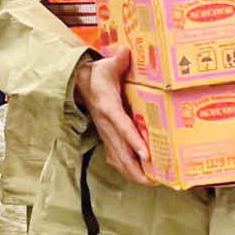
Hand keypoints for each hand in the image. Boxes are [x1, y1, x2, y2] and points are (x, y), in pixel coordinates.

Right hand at [72, 48, 151, 185]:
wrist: (80, 84)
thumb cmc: (98, 75)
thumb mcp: (107, 65)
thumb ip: (118, 61)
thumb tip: (127, 52)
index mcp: (108, 108)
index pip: (121, 127)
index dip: (133, 141)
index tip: (146, 154)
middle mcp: (106, 125)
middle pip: (120, 151)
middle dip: (136, 168)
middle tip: (154, 179)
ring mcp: (105, 133)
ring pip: (118, 158)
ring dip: (133, 172)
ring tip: (151, 182)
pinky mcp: (107, 137)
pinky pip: (116, 157)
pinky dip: (127, 168)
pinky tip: (139, 176)